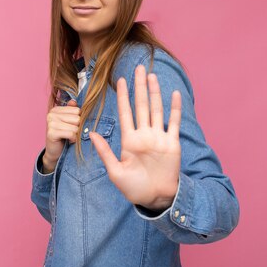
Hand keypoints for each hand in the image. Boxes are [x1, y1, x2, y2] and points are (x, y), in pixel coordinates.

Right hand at [42, 99, 80, 172]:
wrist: (55, 152)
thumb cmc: (64, 137)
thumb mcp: (69, 122)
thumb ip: (72, 111)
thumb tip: (74, 100)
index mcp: (56, 109)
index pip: (77, 110)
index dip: (78, 120)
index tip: (72, 126)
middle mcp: (51, 114)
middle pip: (77, 118)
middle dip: (77, 128)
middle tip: (71, 133)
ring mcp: (50, 123)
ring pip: (75, 127)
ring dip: (75, 135)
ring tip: (69, 137)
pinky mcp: (51, 133)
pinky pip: (71, 134)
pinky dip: (73, 139)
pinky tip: (69, 141)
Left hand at [89, 64, 181, 211]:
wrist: (155, 198)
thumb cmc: (134, 188)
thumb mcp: (115, 172)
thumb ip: (105, 152)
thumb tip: (91, 134)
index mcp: (129, 140)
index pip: (125, 113)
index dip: (123, 96)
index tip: (120, 80)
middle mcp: (144, 135)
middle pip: (141, 105)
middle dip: (139, 87)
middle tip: (138, 67)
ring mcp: (158, 137)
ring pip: (156, 109)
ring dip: (154, 92)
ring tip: (151, 76)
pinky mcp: (172, 143)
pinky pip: (173, 122)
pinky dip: (174, 108)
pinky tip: (173, 94)